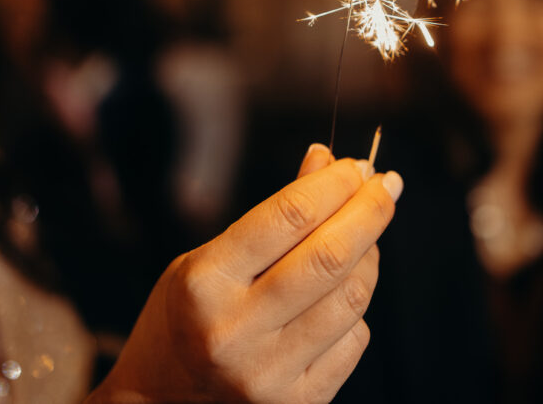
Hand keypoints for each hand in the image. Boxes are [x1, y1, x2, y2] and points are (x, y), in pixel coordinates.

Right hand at [87, 144, 402, 403]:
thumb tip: (326, 163)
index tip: (358, 167)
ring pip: (351, 298)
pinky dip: (356, 308)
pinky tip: (341, 293)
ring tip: (364, 237)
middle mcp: (236, 331)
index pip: (288, 216)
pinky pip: (353, 340)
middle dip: (369, 211)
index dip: (333, 184)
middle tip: (386, 186)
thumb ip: (269, 217)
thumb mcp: (206, 258)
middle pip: (328, 256)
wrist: (157, 402)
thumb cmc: (183, 320)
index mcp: (205, 283)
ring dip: (369, 256)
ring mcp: (270, 374)